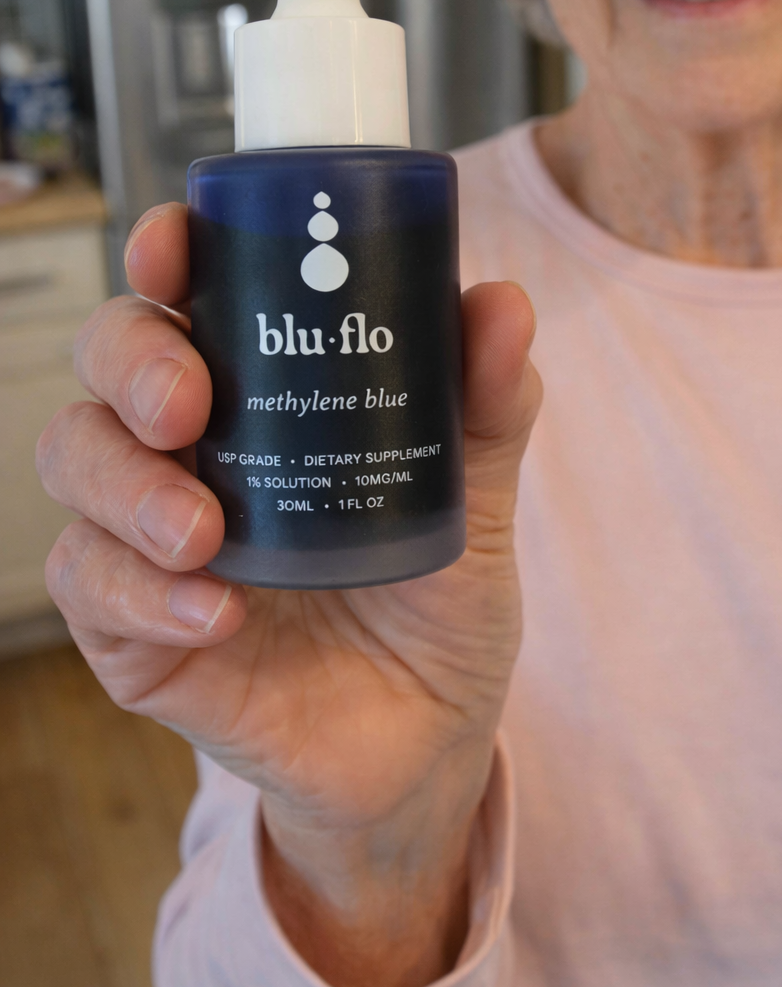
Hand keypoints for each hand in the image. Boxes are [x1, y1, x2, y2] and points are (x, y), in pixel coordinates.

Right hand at [38, 203, 540, 986]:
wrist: (428, 737)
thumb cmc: (439, 594)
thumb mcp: (477, 492)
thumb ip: (488, 402)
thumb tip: (502, 303)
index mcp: (264, 384)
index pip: (188, 290)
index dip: (164, 252)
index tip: (174, 249)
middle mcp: (193, 443)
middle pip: (108, 361)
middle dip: (132, 362)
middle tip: (190, 406)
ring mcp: (150, 532)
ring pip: (74, 460)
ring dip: (125, 487)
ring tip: (204, 533)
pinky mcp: (132, 628)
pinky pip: (90, 587)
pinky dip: (142, 594)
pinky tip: (216, 616)